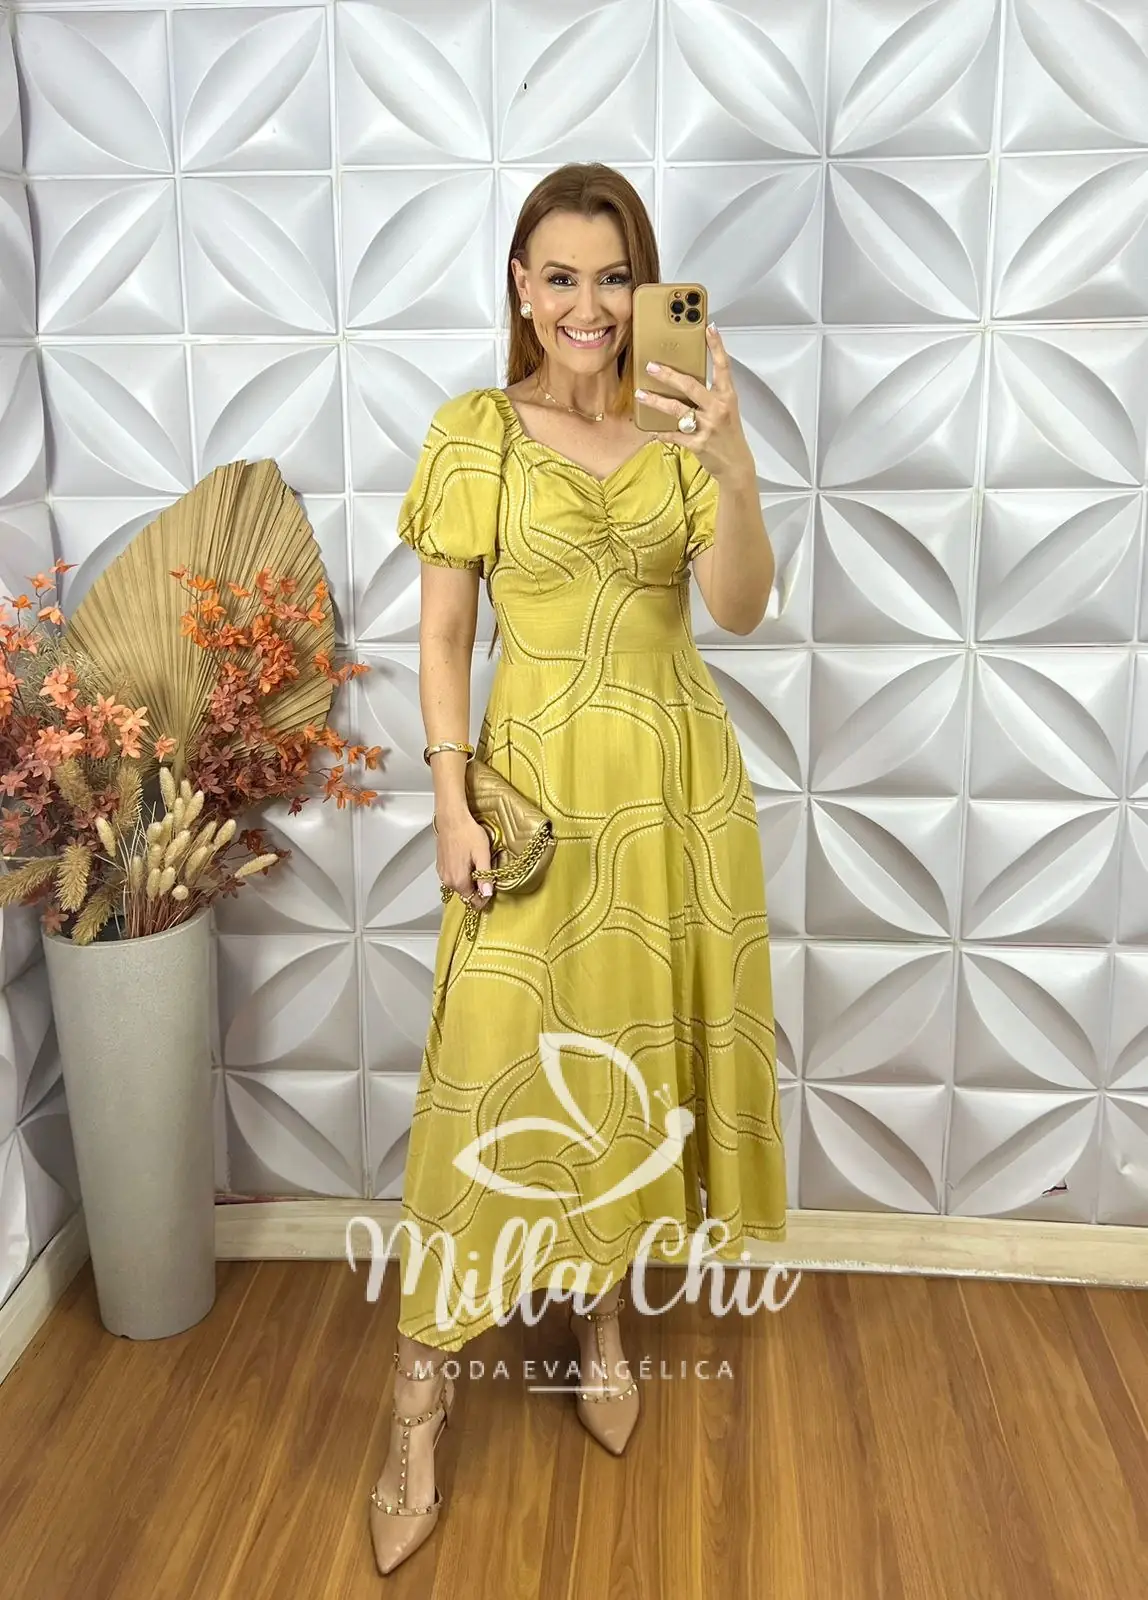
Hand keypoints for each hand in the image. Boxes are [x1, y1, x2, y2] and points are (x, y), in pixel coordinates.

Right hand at [437, 814, 494, 914]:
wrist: (452, 819)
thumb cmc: (468, 834)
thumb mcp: (482, 854)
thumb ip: (484, 876)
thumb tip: (487, 894)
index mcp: (459, 881)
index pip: (473, 901)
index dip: (484, 897)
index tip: (491, 886)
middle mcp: (448, 880)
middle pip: (466, 894)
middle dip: (477, 888)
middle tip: (486, 871)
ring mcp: (442, 873)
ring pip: (459, 885)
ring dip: (469, 880)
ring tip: (476, 864)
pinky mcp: (440, 866)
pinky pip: (453, 876)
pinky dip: (460, 873)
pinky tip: (466, 860)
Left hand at [634, 324, 754, 482]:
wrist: (735, 464)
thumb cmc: (728, 433)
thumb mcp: (726, 408)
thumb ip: (710, 393)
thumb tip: (684, 377)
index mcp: (727, 396)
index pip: (723, 366)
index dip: (716, 346)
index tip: (708, 327)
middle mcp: (718, 408)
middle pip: (691, 386)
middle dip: (669, 375)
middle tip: (651, 366)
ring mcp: (708, 426)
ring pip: (677, 410)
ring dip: (656, 401)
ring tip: (641, 394)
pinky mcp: (698, 444)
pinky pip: (674, 435)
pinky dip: (661, 432)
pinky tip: (651, 429)